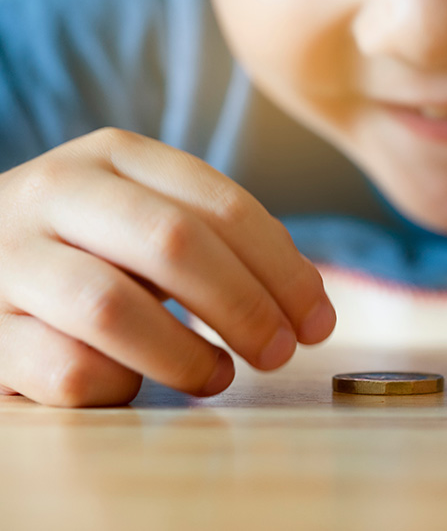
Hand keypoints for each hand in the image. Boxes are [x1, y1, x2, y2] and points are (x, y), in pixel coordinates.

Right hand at [0, 128, 334, 405]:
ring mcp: (8, 258)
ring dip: (184, 354)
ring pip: (112, 307)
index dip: (283, 269)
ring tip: (216, 376)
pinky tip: (131, 383)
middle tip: (281, 353)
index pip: (221, 205)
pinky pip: (65, 367)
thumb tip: (307, 304)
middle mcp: (57, 192)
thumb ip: (218, 243)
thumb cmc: (85, 248)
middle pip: (174, 244)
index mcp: (115, 157)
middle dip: (246, 306)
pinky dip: (117, 385)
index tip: (318, 321)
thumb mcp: (147, 219)